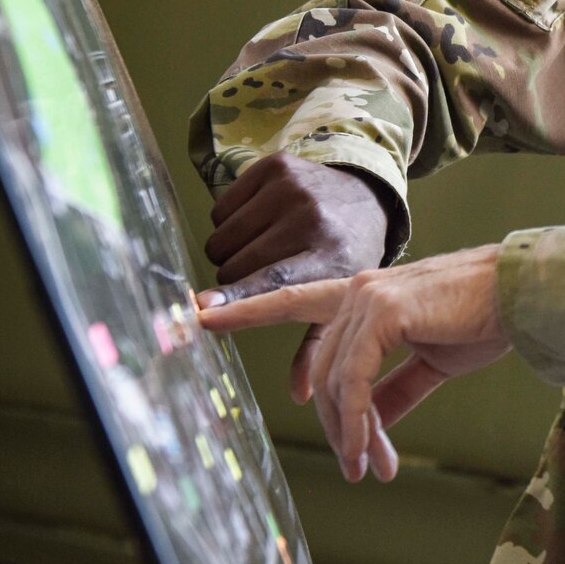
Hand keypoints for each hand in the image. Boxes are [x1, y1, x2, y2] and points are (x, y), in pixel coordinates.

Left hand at [197, 245, 508, 481]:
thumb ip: (396, 386)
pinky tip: (367, 450)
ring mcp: (365, 298)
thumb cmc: (484, 320)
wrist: (523, 296)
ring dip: (349, 433)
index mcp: (364, 294)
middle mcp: (356, 291)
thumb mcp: (432, 359)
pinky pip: (354, 381)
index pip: (292, 302)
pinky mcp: (383, 312)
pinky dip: (356, 421)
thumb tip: (370, 424)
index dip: (246, 310)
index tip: (200, 315)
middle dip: (338, 425)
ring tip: (366, 469)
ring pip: (334, 381)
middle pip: (322, 371)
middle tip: (359, 467)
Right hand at [202, 153, 391, 401]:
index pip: (275, 284)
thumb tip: (301, 397)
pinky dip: (228, 220)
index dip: (237, 301)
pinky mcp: (275, 166)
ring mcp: (293, 189)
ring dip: (230, 250)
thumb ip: (318, 344)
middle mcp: (312, 220)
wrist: (363, 193)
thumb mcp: (344, 296)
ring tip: (262, 248)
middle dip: (235, 281)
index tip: (201, 312)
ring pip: (223, 237)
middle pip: (235, 267)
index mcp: (332, 260)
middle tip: (260, 275)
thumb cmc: (346, 254)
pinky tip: (258, 222)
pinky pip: (221, 206)